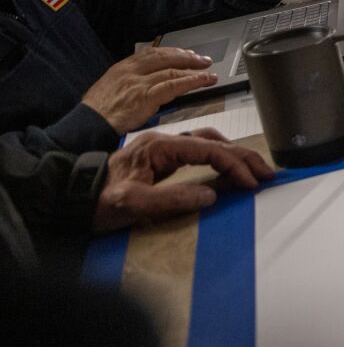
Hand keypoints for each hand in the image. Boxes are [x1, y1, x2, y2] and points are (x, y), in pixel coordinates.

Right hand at [81, 47, 218, 131]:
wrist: (88, 124)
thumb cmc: (97, 112)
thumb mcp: (109, 88)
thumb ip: (129, 81)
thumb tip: (146, 81)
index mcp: (122, 67)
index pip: (152, 53)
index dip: (172, 52)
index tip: (186, 53)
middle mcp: (132, 71)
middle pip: (165, 57)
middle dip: (187, 57)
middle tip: (203, 60)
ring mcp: (139, 83)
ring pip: (173, 70)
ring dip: (195, 70)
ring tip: (209, 72)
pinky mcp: (146, 96)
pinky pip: (174, 85)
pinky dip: (192, 82)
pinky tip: (203, 81)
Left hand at [92, 130, 275, 231]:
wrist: (73, 199)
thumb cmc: (99, 201)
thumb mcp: (134, 203)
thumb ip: (173, 199)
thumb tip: (211, 195)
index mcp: (159, 147)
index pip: (208, 150)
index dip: (234, 165)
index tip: (252, 182)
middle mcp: (163, 143)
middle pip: (213, 142)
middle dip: (243, 157)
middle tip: (267, 173)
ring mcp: (163, 150)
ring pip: (207, 144)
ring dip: (234, 155)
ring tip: (253, 170)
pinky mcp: (162, 160)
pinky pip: (198, 153)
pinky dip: (219, 159)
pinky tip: (228, 170)